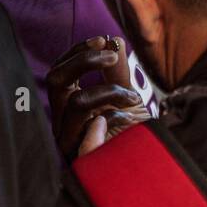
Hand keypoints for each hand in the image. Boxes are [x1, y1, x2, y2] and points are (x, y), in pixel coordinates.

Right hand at [46, 36, 148, 159]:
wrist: (151, 167)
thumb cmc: (136, 135)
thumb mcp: (127, 98)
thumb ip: (117, 72)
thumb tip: (113, 40)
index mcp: (68, 108)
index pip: (60, 72)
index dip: (78, 52)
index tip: (103, 39)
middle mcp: (63, 123)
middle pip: (55, 80)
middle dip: (84, 60)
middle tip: (112, 56)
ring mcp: (70, 141)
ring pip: (75, 102)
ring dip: (109, 91)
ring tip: (134, 98)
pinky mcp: (82, 157)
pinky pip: (90, 129)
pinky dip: (112, 117)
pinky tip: (127, 118)